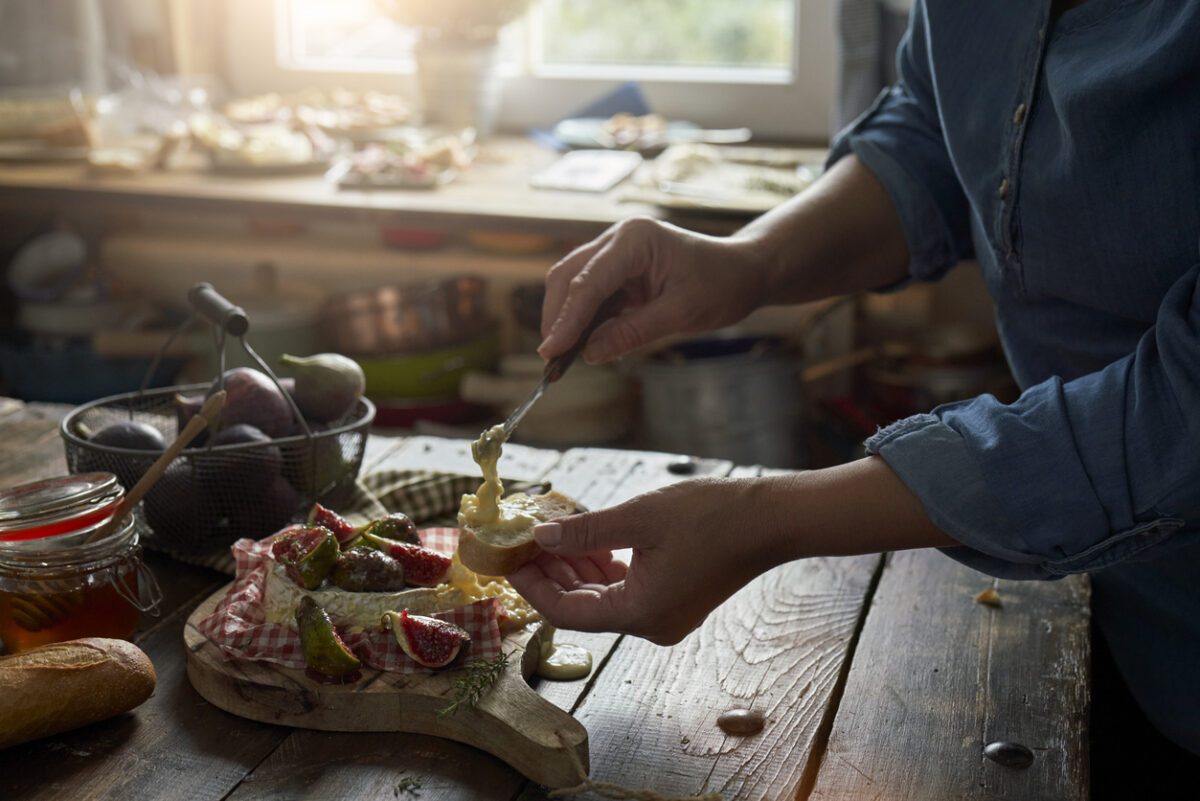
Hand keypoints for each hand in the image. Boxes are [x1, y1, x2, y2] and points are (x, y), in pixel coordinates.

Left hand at [507, 478, 782, 644]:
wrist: (770, 520)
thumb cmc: (712, 517)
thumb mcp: (638, 518)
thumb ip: (584, 531)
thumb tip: (540, 536)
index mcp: (639, 613)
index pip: (566, 612)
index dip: (533, 586)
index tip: (510, 559)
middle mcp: (649, 624)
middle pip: (582, 606)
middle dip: (550, 574)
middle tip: (523, 542)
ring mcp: (663, 614)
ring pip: (602, 597)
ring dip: (574, 567)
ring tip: (551, 533)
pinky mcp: (673, 599)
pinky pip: (624, 590)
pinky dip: (602, 567)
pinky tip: (586, 539)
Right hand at [538, 217, 765, 363]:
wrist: (743, 272)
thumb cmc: (721, 285)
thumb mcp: (681, 314)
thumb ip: (632, 332)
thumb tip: (590, 354)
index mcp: (635, 240)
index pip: (588, 282)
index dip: (567, 319)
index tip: (551, 351)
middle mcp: (618, 239)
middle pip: (569, 276)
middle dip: (557, 317)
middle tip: (551, 358)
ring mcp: (616, 252)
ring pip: (573, 284)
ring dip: (566, 319)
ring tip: (561, 356)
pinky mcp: (619, 269)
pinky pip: (590, 294)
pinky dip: (583, 319)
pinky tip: (583, 344)